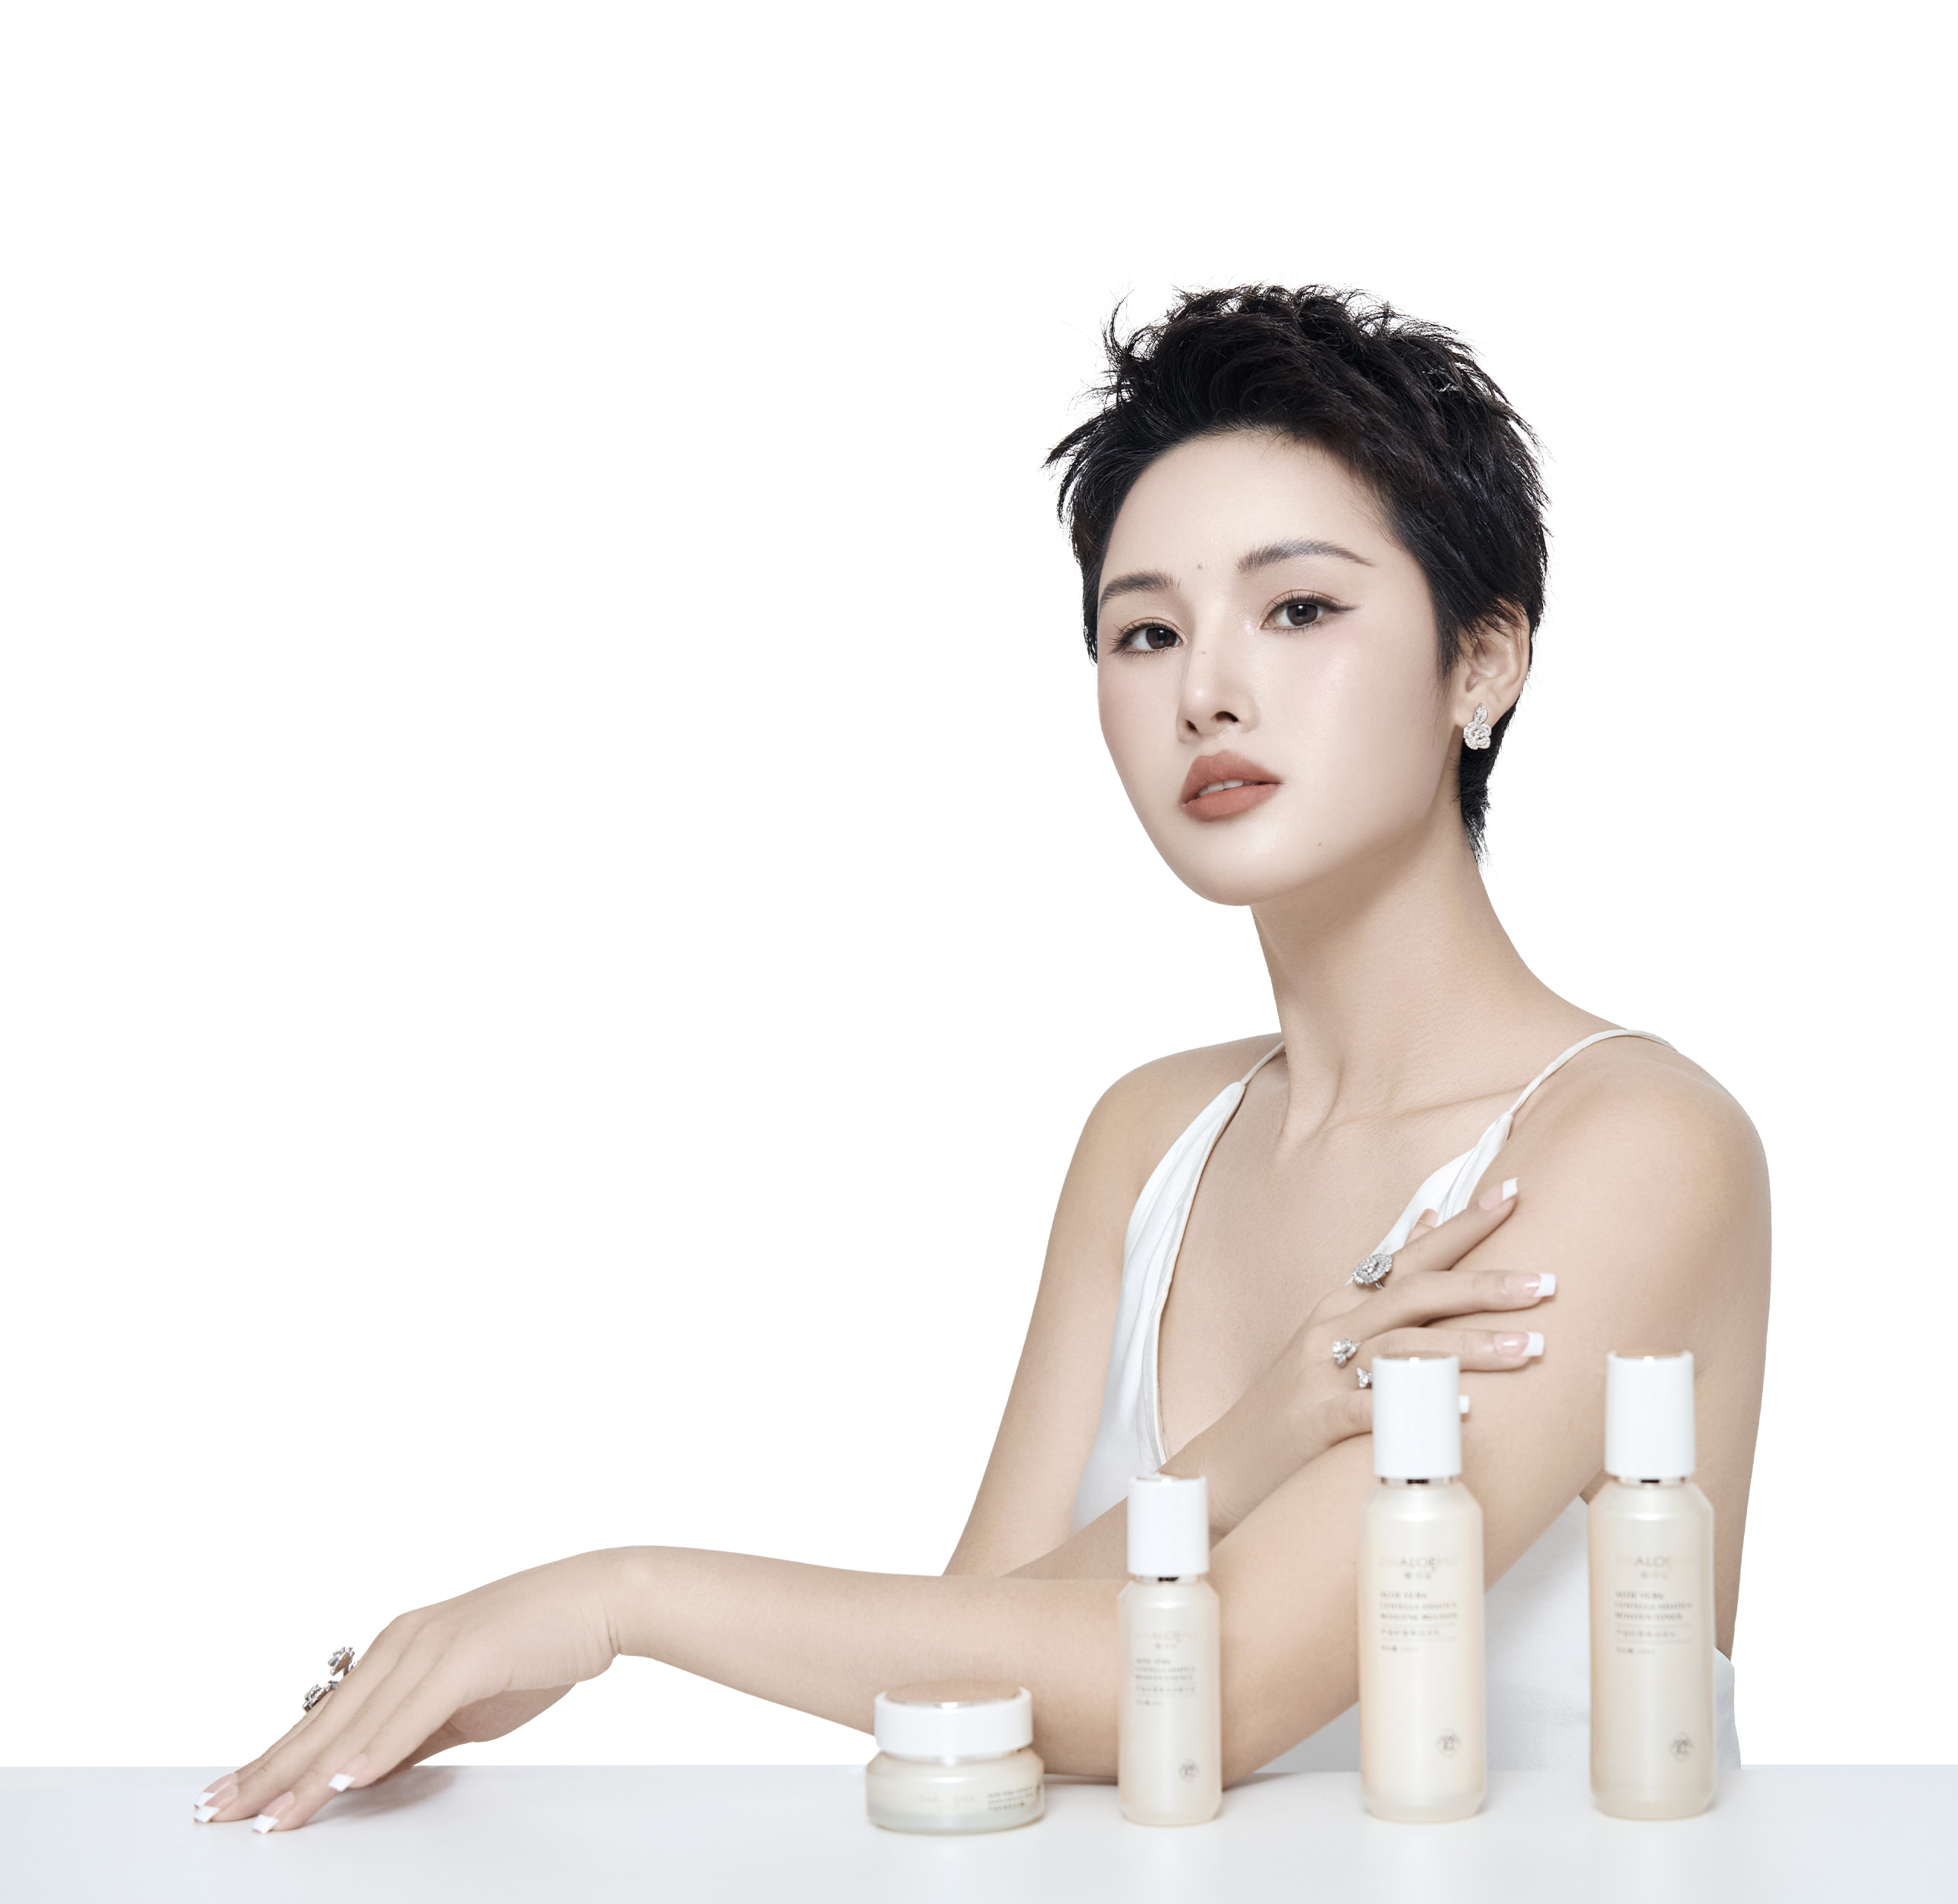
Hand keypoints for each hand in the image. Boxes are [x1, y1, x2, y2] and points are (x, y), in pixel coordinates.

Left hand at [196, 1551, 623, 1832]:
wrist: (600, 1599)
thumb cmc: (540, 1644)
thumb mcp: (466, 1701)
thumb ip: (416, 1731)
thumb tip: (372, 1771)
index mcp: (401, 1647)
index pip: (325, 1717)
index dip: (275, 1760)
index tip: (234, 1796)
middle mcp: (404, 1641)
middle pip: (325, 1721)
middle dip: (269, 1772)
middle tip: (217, 1813)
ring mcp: (432, 1645)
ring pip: (357, 1721)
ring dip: (309, 1774)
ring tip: (270, 1817)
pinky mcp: (465, 1655)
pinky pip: (411, 1713)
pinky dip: (375, 1749)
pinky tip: (345, 1781)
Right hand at [1164, 1180, 1550, 1532]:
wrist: (1230, 1464)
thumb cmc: (1294, 1401)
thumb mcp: (1333, 1333)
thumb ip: (1384, 1283)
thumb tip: (1428, 1218)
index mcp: (1343, 1306)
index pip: (1409, 1255)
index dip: (1461, 1225)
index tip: (1513, 1194)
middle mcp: (1332, 1329)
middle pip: (1413, 1294)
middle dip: (1481, 1286)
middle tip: (1542, 1282)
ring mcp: (1323, 1375)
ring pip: (1402, 1347)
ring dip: (1468, 1346)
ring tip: (1527, 1348)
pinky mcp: (1317, 1423)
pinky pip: (1373, 1410)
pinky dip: (1418, 1405)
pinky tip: (1464, 1409)